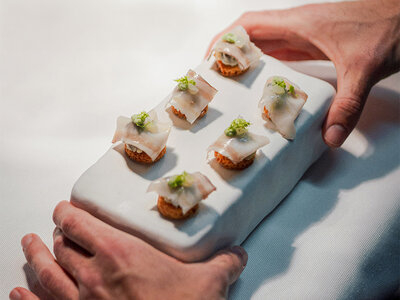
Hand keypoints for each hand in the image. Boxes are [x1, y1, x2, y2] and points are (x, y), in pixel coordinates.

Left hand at [10, 201, 246, 299]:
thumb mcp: (208, 284)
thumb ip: (224, 263)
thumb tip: (238, 254)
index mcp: (120, 254)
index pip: (80, 224)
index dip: (68, 212)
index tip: (66, 207)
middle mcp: (92, 275)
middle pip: (62, 245)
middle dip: (57, 233)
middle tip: (57, 228)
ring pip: (44, 272)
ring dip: (35, 256)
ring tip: (29, 245)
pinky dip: (25, 297)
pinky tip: (18, 292)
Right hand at [206, 0, 399, 146]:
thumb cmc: (390, 28)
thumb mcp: (364, 69)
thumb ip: (347, 105)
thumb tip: (329, 136)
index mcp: (300, 23)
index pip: (249, 24)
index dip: (225, 38)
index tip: (209, 57)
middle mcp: (299, 26)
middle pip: (252, 35)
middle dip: (230, 54)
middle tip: (216, 77)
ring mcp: (307, 34)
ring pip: (266, 44)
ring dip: (248, 60)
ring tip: (233, 83)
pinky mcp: (317, 43)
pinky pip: (283, 53)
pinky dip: (269, 65)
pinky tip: (265, 82)